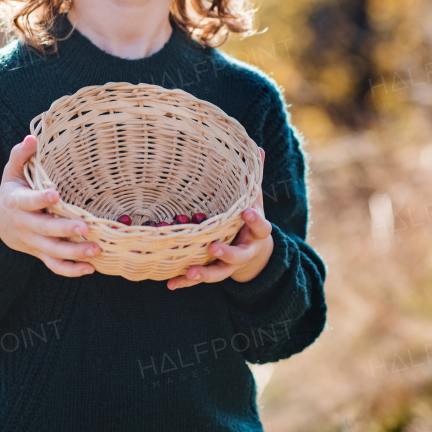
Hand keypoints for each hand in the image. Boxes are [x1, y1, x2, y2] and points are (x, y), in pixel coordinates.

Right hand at [0, 134, 100, 277]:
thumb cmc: (12, 191)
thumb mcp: (11, 172)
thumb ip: (21, 155)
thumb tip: (32, 137)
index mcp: (17, 203)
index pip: (28, 202)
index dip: (40, 199)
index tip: (55, 195)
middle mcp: (25, 225)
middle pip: (45, 230)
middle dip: (65, 229)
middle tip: (86, 227)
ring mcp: (33, 242)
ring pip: (52, 251)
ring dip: (74, 252)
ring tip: (95, 249)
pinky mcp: (40, 254)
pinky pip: (54, 266)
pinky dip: (71, 270)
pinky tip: (90, 268)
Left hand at [167, 147, 272, 289]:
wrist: (256, 254)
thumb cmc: (249, 219)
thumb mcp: (254, 199)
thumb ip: (253, 178)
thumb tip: (256, 147)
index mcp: (255, 232)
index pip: (260, 226)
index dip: (255, 220)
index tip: (246, 212)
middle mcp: (244, 251)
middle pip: (239, 255)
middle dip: (227, 252)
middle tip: (214, 247)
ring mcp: (229, 265)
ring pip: (219, 272)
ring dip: (204, 273)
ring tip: (189, 272)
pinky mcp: (214, 272)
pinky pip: (200, 278)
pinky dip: (185, 282)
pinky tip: (170, 284)